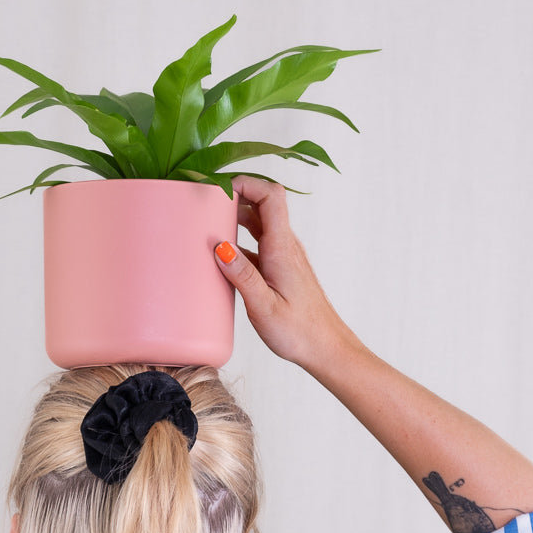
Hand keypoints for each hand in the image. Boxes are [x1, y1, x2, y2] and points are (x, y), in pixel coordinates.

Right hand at [214, 176, 349, 367]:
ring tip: (209, 222)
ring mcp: (284, 256)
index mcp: (282, 248)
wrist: (326, 349)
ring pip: (260, 222)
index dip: (246, 182)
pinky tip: (222, 255)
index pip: (271, 195)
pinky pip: (259, 243)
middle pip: (263, 202)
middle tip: (207, 201)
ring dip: (236, 216)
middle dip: (235, 194)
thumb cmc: (300, 332)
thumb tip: (220, 246)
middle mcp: (286, 246)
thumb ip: (242, 275)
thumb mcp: (264, 307)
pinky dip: (240, 240)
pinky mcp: (281, 268)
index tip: (219, 188)